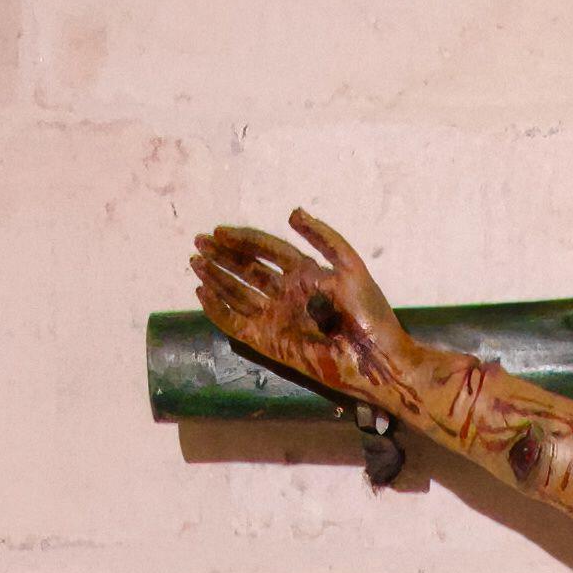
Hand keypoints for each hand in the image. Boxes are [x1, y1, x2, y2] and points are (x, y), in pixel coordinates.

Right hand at [192, 207, 410, 411]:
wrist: (377, 360)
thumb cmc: (370, 314)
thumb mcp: (350, 265)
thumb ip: (323, 237)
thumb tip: (291, 212)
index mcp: (306, 274)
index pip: (267, 250)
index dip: (243, 239)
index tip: (219, 231)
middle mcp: (288, 295)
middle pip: (248, 271)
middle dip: (223, 256)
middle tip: (199, 242)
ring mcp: (279, 320)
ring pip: (239, 295)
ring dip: (217, 279)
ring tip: (195, 263)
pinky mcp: (272, 345)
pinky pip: (238, 325)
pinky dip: (219, 311)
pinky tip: (202, 294)